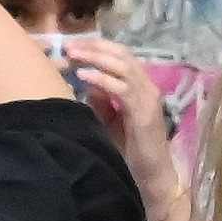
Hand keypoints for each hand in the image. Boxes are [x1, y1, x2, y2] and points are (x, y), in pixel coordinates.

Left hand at [56, 35, 187, 193]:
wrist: (152, 175)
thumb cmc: (131, 150)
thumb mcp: (111, 120)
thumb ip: (102, 100)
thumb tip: (86, 80)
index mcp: (140, 86)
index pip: (121, 55)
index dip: (97, 47)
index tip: (72, 45)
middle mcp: (147, 86)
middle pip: (122, 54)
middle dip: (94, 47)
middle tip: (69, 46)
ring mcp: (148, 98)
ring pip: (123, 66)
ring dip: (95, 58)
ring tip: (73, 55)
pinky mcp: (144, 112)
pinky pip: (122, 89)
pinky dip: (102, 79)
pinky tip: (84, 77)